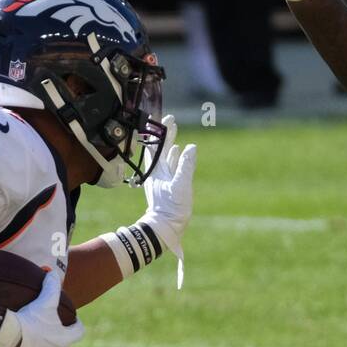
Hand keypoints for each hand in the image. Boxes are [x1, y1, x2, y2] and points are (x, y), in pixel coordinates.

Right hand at [3, 270, 84, 346]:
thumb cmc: (30, 319)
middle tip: (50, 330)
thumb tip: (53, 273)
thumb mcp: (44, 301)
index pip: (79, 333)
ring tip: (36, 341)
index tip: (73, 321)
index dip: (77, 326)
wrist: (10, 337)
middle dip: (59, 339)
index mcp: (64, 338)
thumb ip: (51, 286)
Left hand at [138, 114, 195, 288]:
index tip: (164, 119)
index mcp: (156, 171)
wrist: (166, 227)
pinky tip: (179, 151)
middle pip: (160, 148)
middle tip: (171, 120)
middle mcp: (157, 172)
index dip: (160, 131)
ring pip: (166, 156)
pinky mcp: (168, 185)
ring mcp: (162, 178)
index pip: (156, 145)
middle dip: (165, 134)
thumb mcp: (181, 186)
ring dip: (170, 143)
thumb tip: (190, 147)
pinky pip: (171, 166)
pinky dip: (175, 156)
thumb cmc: (172, 209)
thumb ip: (186, 166)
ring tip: (174, 131)